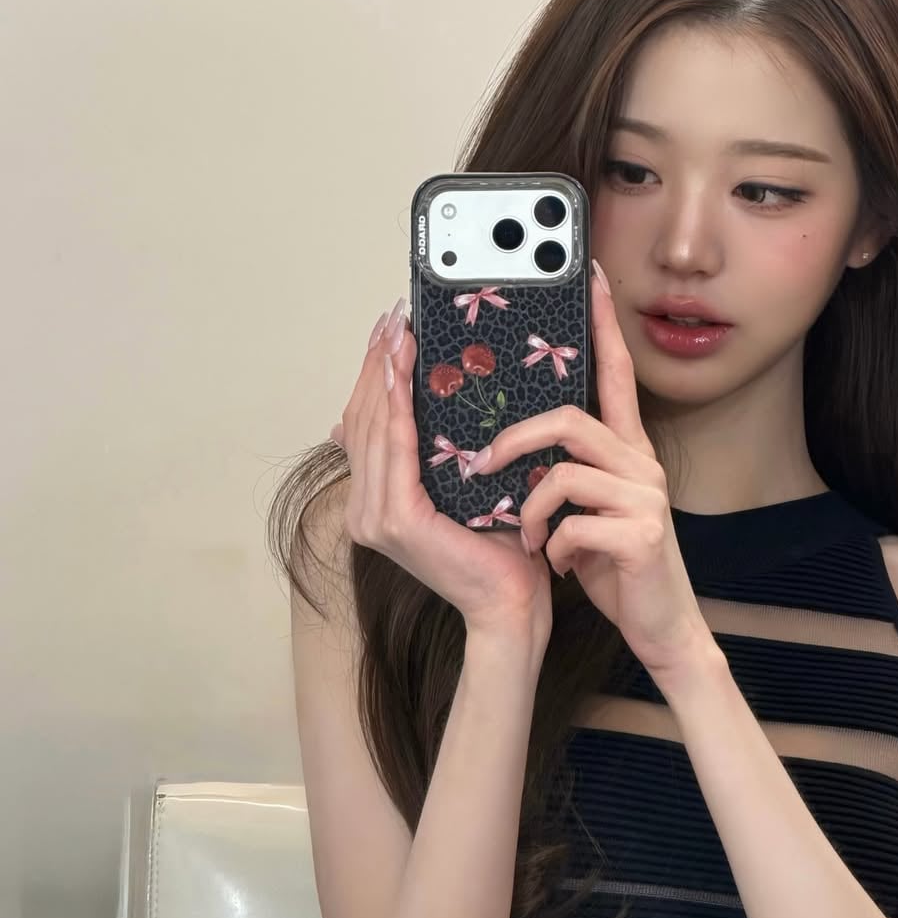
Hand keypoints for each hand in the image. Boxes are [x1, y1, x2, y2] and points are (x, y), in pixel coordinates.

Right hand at [329, 298, 552, 657]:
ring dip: (384, 374)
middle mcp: (365, 509)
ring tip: (396, 332)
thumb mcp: (465, 485)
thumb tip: (428, 407)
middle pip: (365, 419)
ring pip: (375, 428)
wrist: (512, 600)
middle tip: (392, 317)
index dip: (373, 374)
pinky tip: (401, 374)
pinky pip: (395, 450)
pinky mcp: (394, 521)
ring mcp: (373, 518)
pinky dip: (397, 408)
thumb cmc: (500, 546)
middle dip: (377, 363)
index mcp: (376, 501)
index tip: (388, 331)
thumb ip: (438, 452)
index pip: (368, 424)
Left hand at [465, 264, 718, 684]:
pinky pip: (574, 525)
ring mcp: (645, 498)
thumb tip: (498, 448)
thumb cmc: (614, 562)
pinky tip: (560, 566)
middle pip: (570, 419)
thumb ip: (556, 472)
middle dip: (516, 441)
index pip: (614, 372)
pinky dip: (553, 548)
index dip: (602, 324)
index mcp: (624, 451)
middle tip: (482, 465)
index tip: (588, 274)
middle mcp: (640, 464)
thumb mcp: (582, 508)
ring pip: (564, 474)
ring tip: (527, 539)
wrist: (661, 625)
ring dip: (529, 511)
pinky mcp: (642, 536)